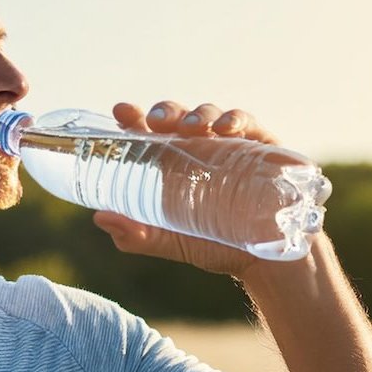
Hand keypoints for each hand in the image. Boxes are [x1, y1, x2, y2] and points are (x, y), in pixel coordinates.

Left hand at [91, 101, 281, 276]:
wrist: (271, 260)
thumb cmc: (219, 247)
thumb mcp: (174, 242)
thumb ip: (138, 235)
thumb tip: (100, 217)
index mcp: (172, 166)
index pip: (148, 134)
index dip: (134, 119)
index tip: (122, 111)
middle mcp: (198, 150)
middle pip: (176, 118)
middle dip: (165, 111)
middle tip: (157, 120)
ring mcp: (229, 144)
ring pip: (208, 114)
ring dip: (197, 114)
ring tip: (190, 128)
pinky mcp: (259, 144)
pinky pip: (246, 121)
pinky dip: (234, 118)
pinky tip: (226, 129)